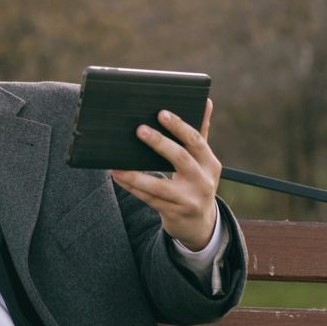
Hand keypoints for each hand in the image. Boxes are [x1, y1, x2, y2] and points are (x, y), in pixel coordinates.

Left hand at [110, 100, 221, 249]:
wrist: (200, 224)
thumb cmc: (197, 182)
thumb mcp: (204, 161)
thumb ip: (202, 132)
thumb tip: (207, 101)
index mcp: (210, 163)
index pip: (196, 140)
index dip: (179, 126)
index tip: (162, 113)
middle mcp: (202, 181)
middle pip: (180, 158)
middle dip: (159, 143)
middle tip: (139, 129)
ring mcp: (188, 199)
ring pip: (159, 185)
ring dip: (136, 175)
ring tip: (116, 165)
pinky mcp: (173, 213)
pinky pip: (148, 198)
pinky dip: (132, 187)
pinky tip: (118, 176)